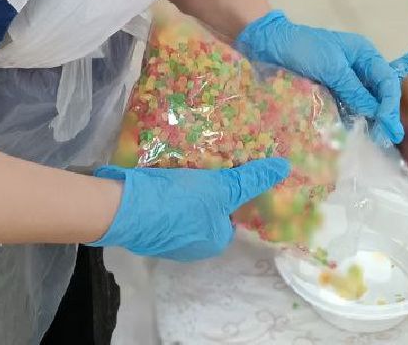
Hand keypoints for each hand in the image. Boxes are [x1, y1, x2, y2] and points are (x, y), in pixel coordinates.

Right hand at [89, 158, 289, 260]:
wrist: (122, 208)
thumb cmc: (179, 201)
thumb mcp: (221, 186)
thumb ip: (251, 179)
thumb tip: (285, 167)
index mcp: (215, 241)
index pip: (231, 213)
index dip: (229, 189)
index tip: (222, 168)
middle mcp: (193, 247)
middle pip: (208, 210)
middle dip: (206, 188)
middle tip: (203, 161)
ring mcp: (167, 239)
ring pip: (185, 207)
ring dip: (184, 188)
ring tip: (183, 163)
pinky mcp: (146, 226)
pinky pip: (163, 206)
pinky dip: (164, 191)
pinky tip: (160, 174)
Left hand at [235, 11, 403, 143]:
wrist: (270, 44)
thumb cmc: (303, 48)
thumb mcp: (331, 67)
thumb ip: (354, 90)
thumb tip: (375, 112)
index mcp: (364, 54)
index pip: (387, 80)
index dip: (390, 104)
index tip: (389, 126)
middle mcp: (359, 68)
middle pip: (380, 94)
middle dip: (384, 115)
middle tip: (387, 138)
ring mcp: (345, 81)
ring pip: (365, 104)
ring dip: (371, 121)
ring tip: (376, 141)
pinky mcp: (331, 92)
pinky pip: (348, 108)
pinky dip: (353, 120)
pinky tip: (357, 134)